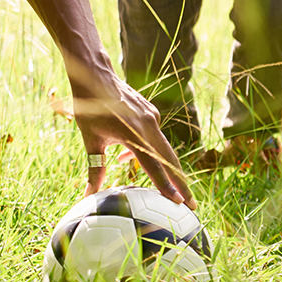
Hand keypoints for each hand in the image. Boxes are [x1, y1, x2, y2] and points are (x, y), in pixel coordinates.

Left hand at [70, 68, 194, 208]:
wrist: (95, 75)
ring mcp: (152, 117)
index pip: (154, 166)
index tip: (179, 203)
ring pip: (164, 149)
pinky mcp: (151, 112)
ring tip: (170, 190)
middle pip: (170, 160)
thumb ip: (95, 168)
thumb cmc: (89, 108)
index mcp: (133, 134)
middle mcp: (148, 125)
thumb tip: (89, 194)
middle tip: (192, 206)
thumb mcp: (91, 140)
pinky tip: (128, 157)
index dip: (167, 186)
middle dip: (181, 184)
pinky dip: (148, 151)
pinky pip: (154, 137)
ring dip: (166, 169)